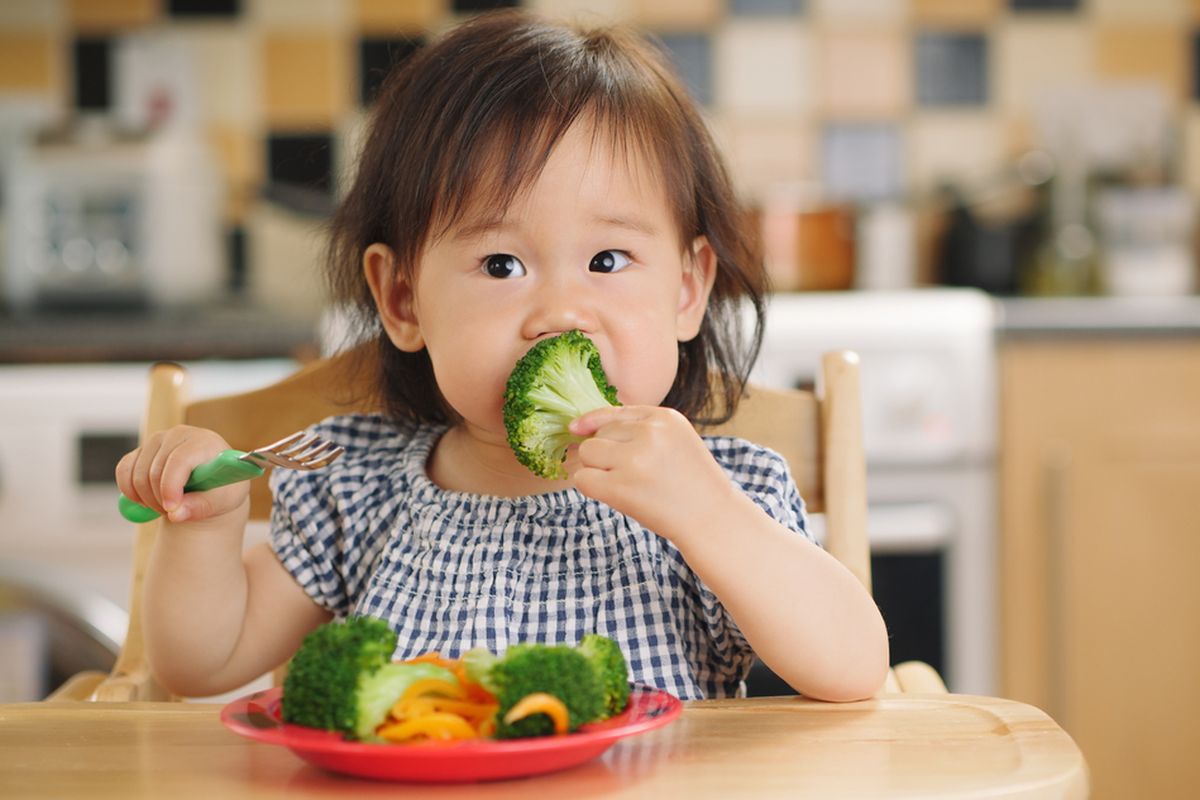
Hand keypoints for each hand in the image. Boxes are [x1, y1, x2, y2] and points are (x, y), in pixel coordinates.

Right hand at [114, 425, 248, 523]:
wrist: (213, 481)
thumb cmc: (222, 488)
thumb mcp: (222, 501)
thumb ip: (201, 507)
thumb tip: (175, 514)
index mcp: (204, 442)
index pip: (180, 460)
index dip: (171, 486)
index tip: (171, 509)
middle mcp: (179, 434)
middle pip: (155, 471)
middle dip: (161, 500)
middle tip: (174, 512)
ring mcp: (157, 440)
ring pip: (138, 474)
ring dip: (147, 499)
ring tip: (168, 506)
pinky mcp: (141, 449)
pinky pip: (123, 471)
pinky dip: (130, 491)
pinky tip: (146, 500)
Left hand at [567, 406, 738, 542]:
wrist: (712, 519)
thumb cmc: (691, 483)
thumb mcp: (676, 440)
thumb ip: (640, 429)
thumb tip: (580, 428)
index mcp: (665, 418)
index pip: (614, 412)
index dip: (593, 422)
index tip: (577, 429)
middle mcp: (649, 433)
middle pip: (598, 434)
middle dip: (603, 453)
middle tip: (627, 474)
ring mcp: (635, 460)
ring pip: (587, 453)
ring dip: (594, 468)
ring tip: (621, 482)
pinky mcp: (621, 488)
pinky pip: (583, 479)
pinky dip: (589, 486)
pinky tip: (609, 494)